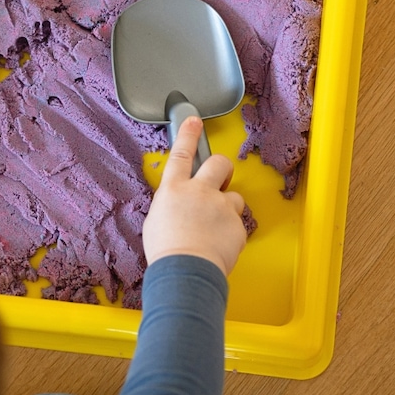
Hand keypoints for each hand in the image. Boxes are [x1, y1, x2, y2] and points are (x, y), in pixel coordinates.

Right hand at [143, 117, 247, 276]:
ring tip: (215, 227)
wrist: (186, 272)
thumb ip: (172, 206)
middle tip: (218, 179)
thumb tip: (180, 205)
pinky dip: (230, 232)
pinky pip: (237, 223)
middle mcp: (199, 192)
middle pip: (218, 162)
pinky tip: (218, 245)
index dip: (187, 134)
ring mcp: (221, 206)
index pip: (180, 153)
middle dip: (221, 167)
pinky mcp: (237, 224)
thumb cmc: (167, 253)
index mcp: (174, 190)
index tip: (193, 121)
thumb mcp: (156, 222)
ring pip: (233, 196)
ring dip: (227, 207)